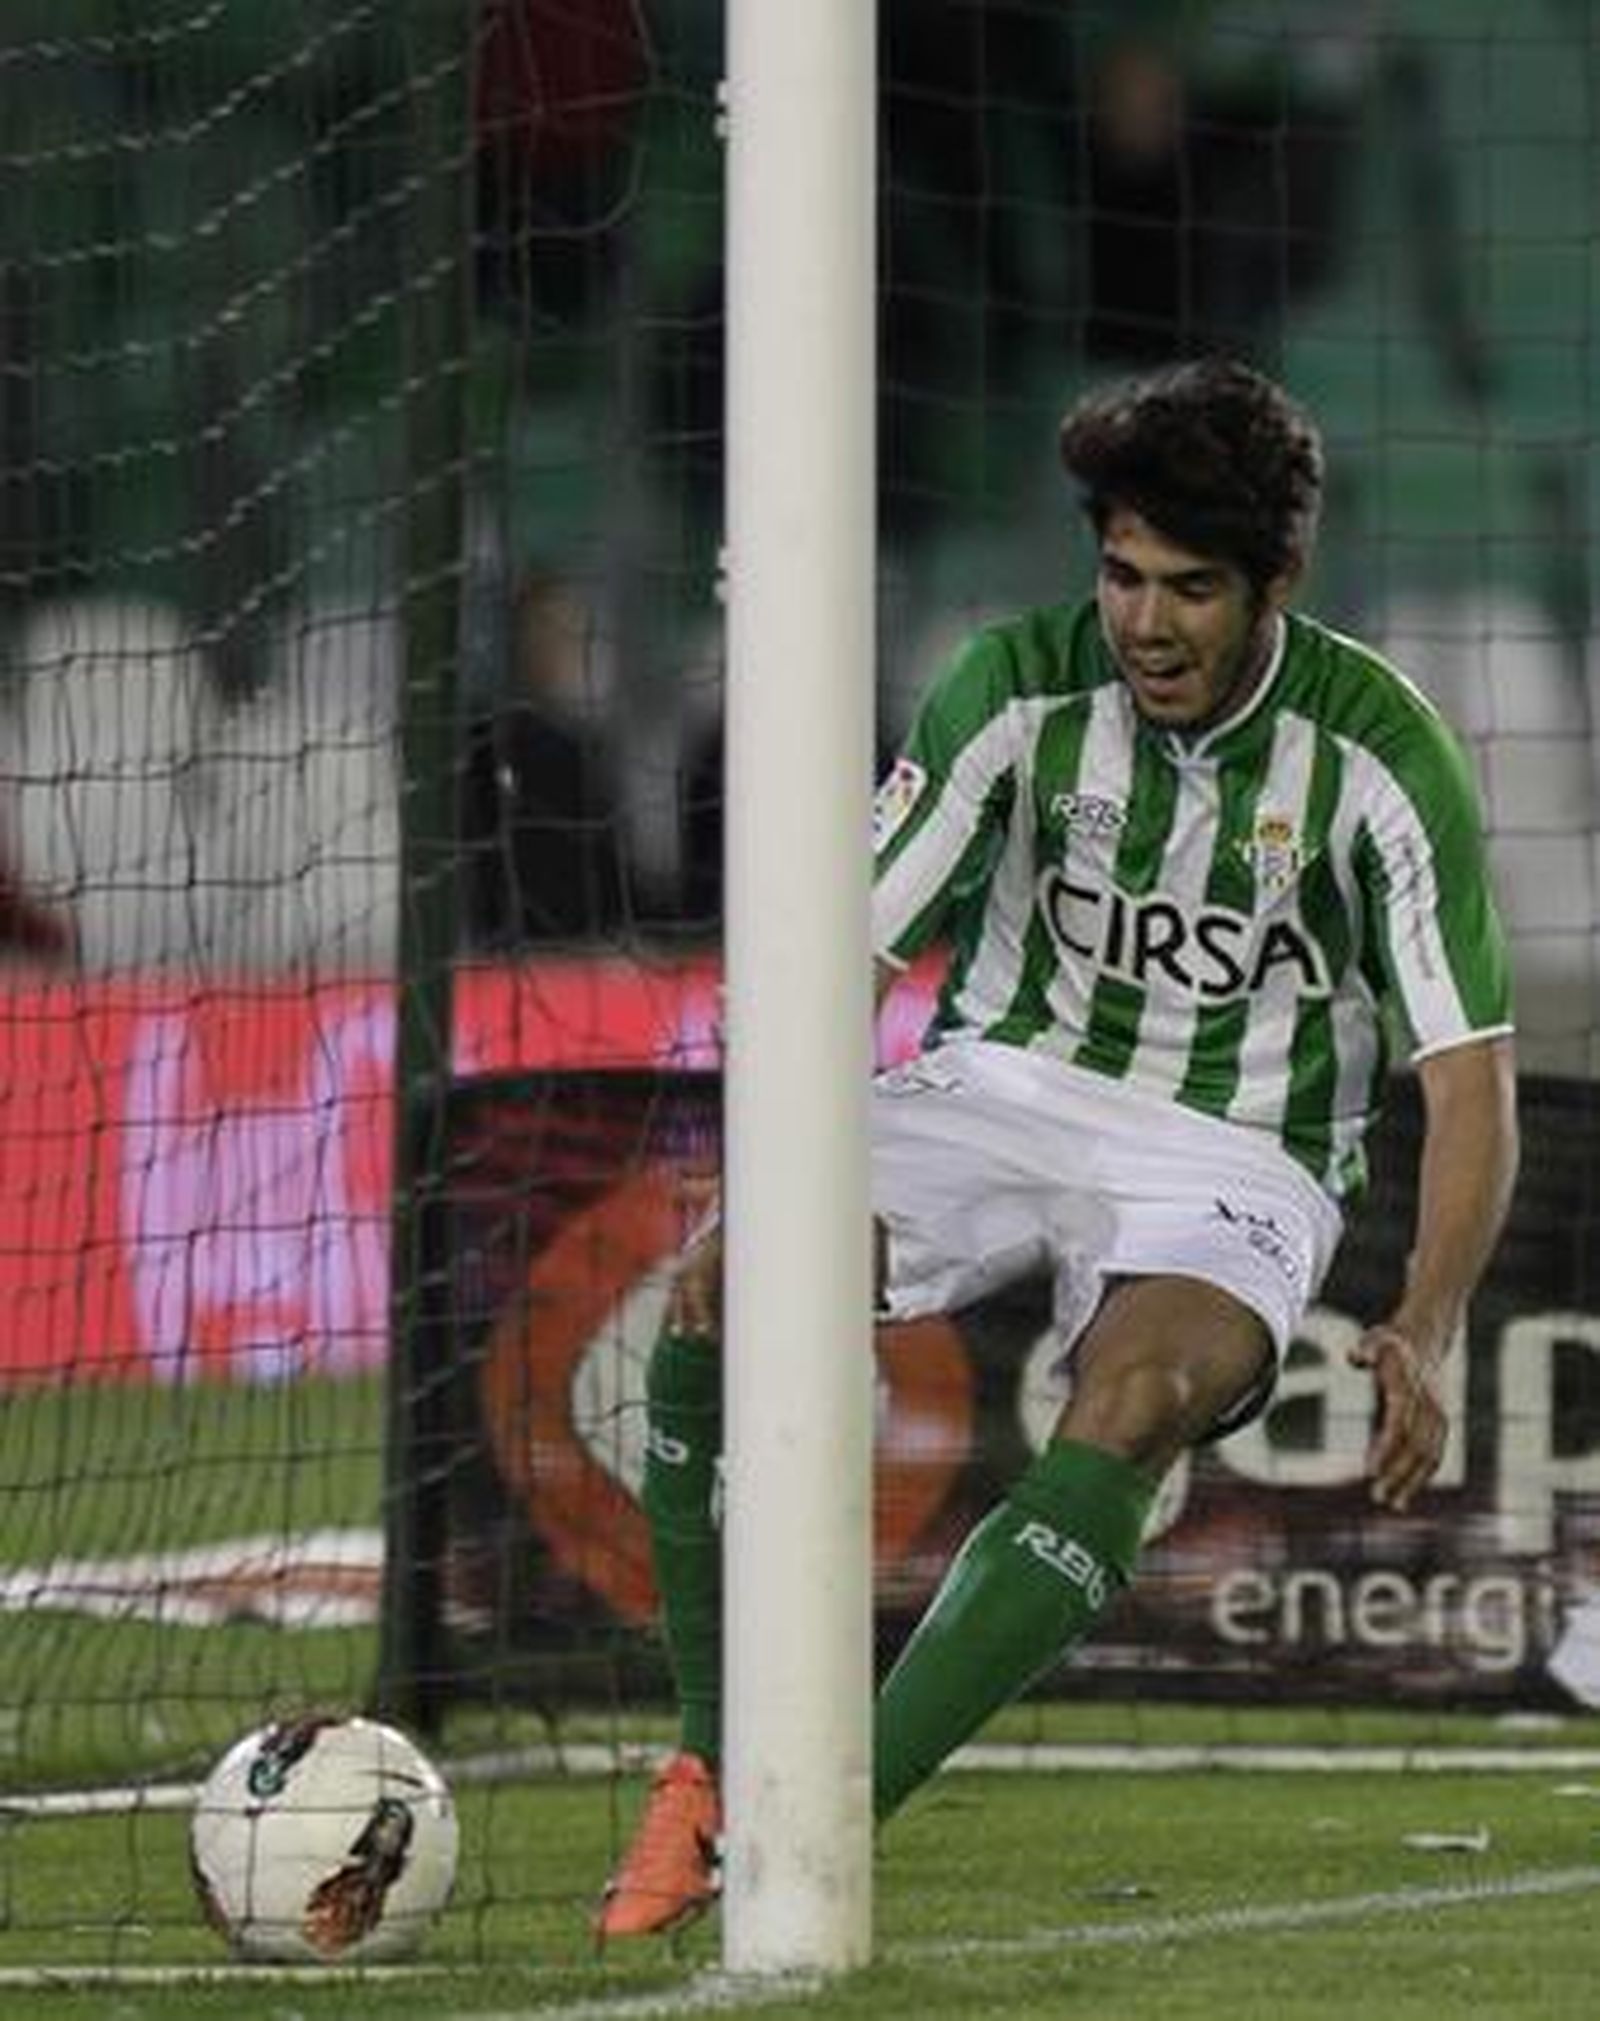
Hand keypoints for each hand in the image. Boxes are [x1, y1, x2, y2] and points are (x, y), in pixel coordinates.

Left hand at [1346, 1322, 1447, 1510]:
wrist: (1427, 1338)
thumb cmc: (1393, 1343)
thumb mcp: (1378, 1339)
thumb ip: (1366, 1349)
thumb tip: (1354, 1356)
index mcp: (1410, 1390)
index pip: (1398, 1426)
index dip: (1385, 1449)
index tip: (1370, 1471)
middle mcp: (1428, 1407)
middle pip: (1416, 1447)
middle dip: (1398, 1474)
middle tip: (1378, 1497)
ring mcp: (1439, 1416)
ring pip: (1430, 1456)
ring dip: (1413, 1481)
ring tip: (1394, 1504)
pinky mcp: (1441, 1424)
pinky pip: (1435, 1454)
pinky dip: (1423, 1474)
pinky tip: (1406, 1491)